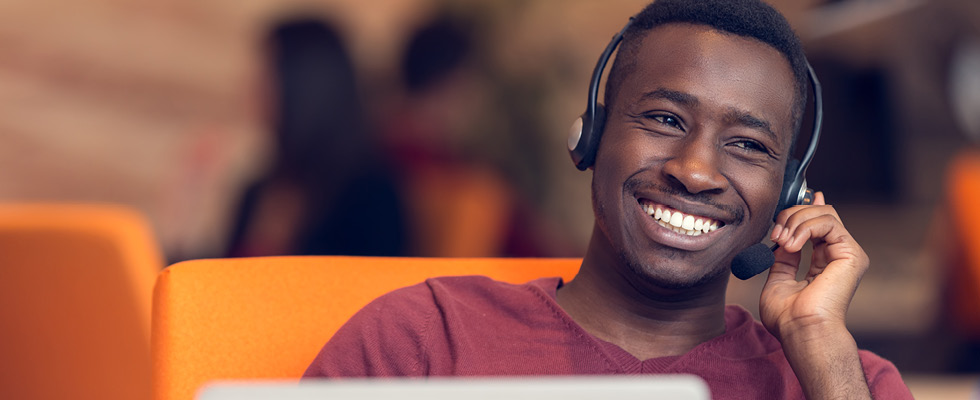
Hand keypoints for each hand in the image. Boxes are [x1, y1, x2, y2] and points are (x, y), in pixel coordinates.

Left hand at [759, 192, 872, 398]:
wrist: (801, 330)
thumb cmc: (789, 317)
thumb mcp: (778, 280)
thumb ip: (783, 258)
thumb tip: (783, 237)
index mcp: (823, 263)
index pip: (819, 224)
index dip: (804, 208)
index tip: (788, 205)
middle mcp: (838, 256)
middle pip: (820, 213)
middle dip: (791, 215)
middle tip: (775, 234)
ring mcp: (847, 254)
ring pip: (824, 213)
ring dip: (796, 221)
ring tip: (782, 241)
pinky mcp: (851, 254)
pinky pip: (828, 222)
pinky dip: (805, 227)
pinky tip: (792, 244)